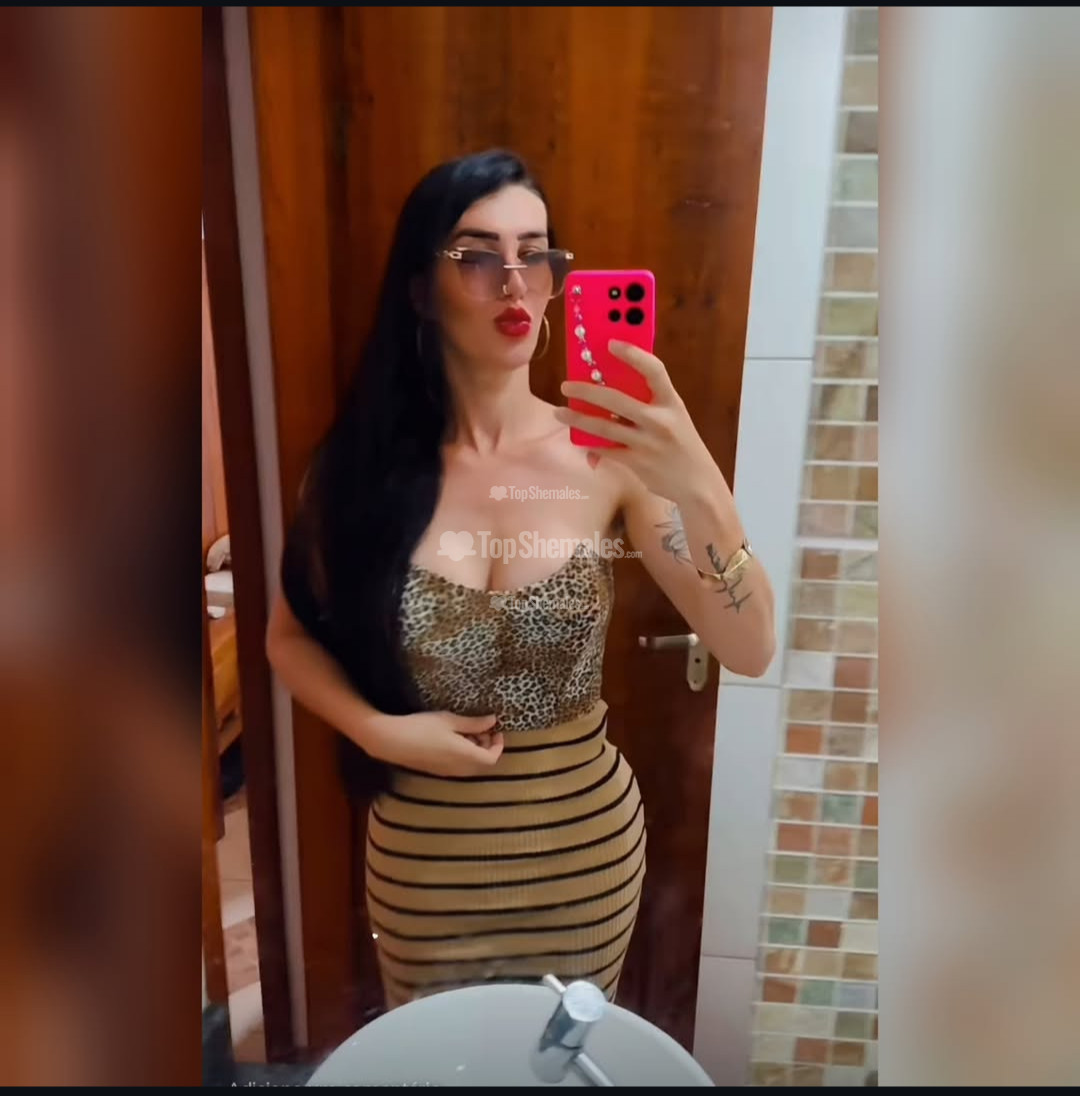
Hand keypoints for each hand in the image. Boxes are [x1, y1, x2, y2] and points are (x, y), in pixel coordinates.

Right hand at [365, 710, 503, 776]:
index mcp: (465, 756)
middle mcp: (459, 768)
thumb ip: (473, 723)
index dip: (498, 746)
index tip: (496, 731)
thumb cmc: (422, 727)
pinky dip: (464, 755)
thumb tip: (492, 721)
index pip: (492, 759)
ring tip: (466, 731)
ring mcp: (447, 772)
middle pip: (483, 764)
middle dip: (486, 747)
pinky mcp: (437, 771)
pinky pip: (459, 766)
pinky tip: (453, 740)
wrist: (392, 742)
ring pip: (471, 766)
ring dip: (475, 750)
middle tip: (481, 728)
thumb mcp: (450, 720)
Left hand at [555, 340, 723, 503]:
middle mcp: (660, 420)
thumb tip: (609, 388)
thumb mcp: (674, 417)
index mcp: (671, 402)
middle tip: (566, 385)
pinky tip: (579, 439)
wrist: (697, 482)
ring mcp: (648, 443)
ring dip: (578, 419)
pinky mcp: (638, 463)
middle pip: (617, 400)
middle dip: (587, 391)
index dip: (633, 355)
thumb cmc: (681, 444)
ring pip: (605, 428)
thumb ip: (650, 402)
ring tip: (560, 412)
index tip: (611, 343)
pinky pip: (607, 450)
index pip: (654, 370)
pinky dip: (590, 444)